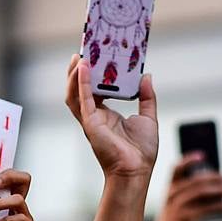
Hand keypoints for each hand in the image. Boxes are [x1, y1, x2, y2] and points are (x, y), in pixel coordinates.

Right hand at [64, 54, 157, 180]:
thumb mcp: (148, 117)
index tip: (98, 56)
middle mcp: (95, 117)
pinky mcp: (91, 122)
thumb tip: (146, 76)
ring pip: (74, 93)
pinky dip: (80, 81)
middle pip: (80, 89)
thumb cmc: (141, 152)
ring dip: (74, 74)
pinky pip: (82, 98)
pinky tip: (82, 65)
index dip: (94, 74)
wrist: (136, 171)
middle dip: (79, 70)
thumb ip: (146, 97)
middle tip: (85, 50)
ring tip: (79, 54)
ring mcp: (91, 120)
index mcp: (106, 116)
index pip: (95, 90)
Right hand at [151, 154, 221, 220]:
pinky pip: (206, 209)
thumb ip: (195, 191)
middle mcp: (172, 195)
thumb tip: (219, 181)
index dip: (189, 160)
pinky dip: (221, 207)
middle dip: (214, 178)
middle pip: (195, 181)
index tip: (203, 156)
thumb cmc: (180, 217)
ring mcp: (177, 207)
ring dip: (219, 191)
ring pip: (201, 193)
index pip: (177, 169)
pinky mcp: (184, 220)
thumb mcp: (183, 202)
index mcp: (171, 188)